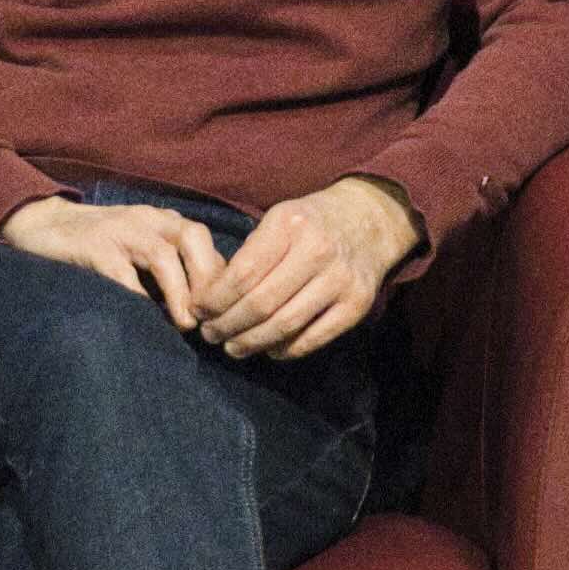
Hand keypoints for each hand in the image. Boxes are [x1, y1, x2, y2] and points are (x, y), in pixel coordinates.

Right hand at [2, 192, 232, 327]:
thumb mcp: (140, 251)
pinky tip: (145, 320)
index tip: (227, 313)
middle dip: (209, 281)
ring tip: (186, 325)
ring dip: (180, 292)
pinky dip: (137, 297)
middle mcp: (148, 220)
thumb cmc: (99, 247)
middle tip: (212, 319)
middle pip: (194, 239)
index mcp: (165, 222)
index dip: (223, 279)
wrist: (42, 225)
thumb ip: (171, 272)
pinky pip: (121, 272)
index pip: (207, 244)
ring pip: (163, 255)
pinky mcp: (93, 246)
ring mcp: (120, 230)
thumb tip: (204, 312)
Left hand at [189, 178, 413, 359]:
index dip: (214, 299)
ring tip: (233, 347)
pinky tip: (269, 349)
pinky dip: (285, 350)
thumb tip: (211, 298)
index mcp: (290, 224)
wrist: (370, 220)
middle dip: (227, 325)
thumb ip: (250, 253)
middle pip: (261, 303)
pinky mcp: (357, 305)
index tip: (198, 311)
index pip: (242, 273)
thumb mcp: (278, 219)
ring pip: (284, 325)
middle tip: (210, 334)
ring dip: (251, 343)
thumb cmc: (310, 223)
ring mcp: (340, 280)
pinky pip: (312, 339)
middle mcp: (317, 250)